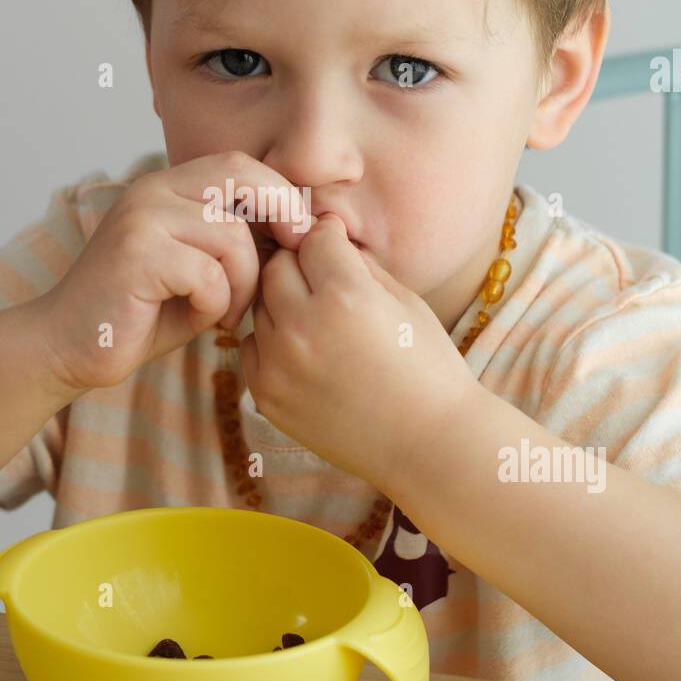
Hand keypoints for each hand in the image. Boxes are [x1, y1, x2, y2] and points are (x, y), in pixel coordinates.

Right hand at [36, 150, 315, 394]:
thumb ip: (235, 245)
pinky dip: (214, 304)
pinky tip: (197, 319)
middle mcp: (152, 191)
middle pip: (240, 176)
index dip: (279, 193)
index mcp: (166, 188)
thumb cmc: (140, 315)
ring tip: (224, 311)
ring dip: (242, 284)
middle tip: (286, 262)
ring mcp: (142, 218)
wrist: (67, 348)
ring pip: (232, 236)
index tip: (300, 234)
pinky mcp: (136, 253)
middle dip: (280, 215)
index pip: (238, 164)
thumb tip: (300, 229)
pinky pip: (209, 273)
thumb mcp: (198, 271)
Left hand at [237, 213, 478, 488]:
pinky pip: (251, 345)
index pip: (313, 237)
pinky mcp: (266, 394)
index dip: (329, 236)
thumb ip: (358, 263)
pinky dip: (271, 341)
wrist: (429, 444)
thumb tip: (324, 235)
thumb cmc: (429, 368)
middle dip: (299, 264)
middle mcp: (302, 327)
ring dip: (283, 302)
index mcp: (344, 296)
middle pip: (277, 266)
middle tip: (323, 279)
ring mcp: (278, 364)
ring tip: (318, 319)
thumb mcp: (405, 300)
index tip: (337, 244)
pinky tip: (306, 351)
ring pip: (260, 304)